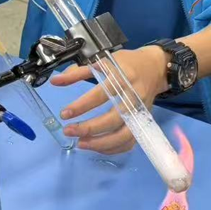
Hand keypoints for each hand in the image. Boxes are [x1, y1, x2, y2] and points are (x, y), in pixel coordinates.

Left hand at [51, 46, 169, 153]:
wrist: (155, 68)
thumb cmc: (126, 63)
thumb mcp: (103, 61)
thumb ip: (79, 72)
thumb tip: (55, 81)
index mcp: (122, 77)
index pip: (101, 94)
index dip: (82, 106)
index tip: (64, 114)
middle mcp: (133, 96)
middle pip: (113, 118)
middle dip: (89, 128)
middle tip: (69, 131)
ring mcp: (140, 111)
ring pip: (124, 134)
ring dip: (101, 143)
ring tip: (81, 143)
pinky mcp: (144, 121)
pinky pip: (130, 141)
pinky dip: (113, 148)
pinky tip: (96, 146)